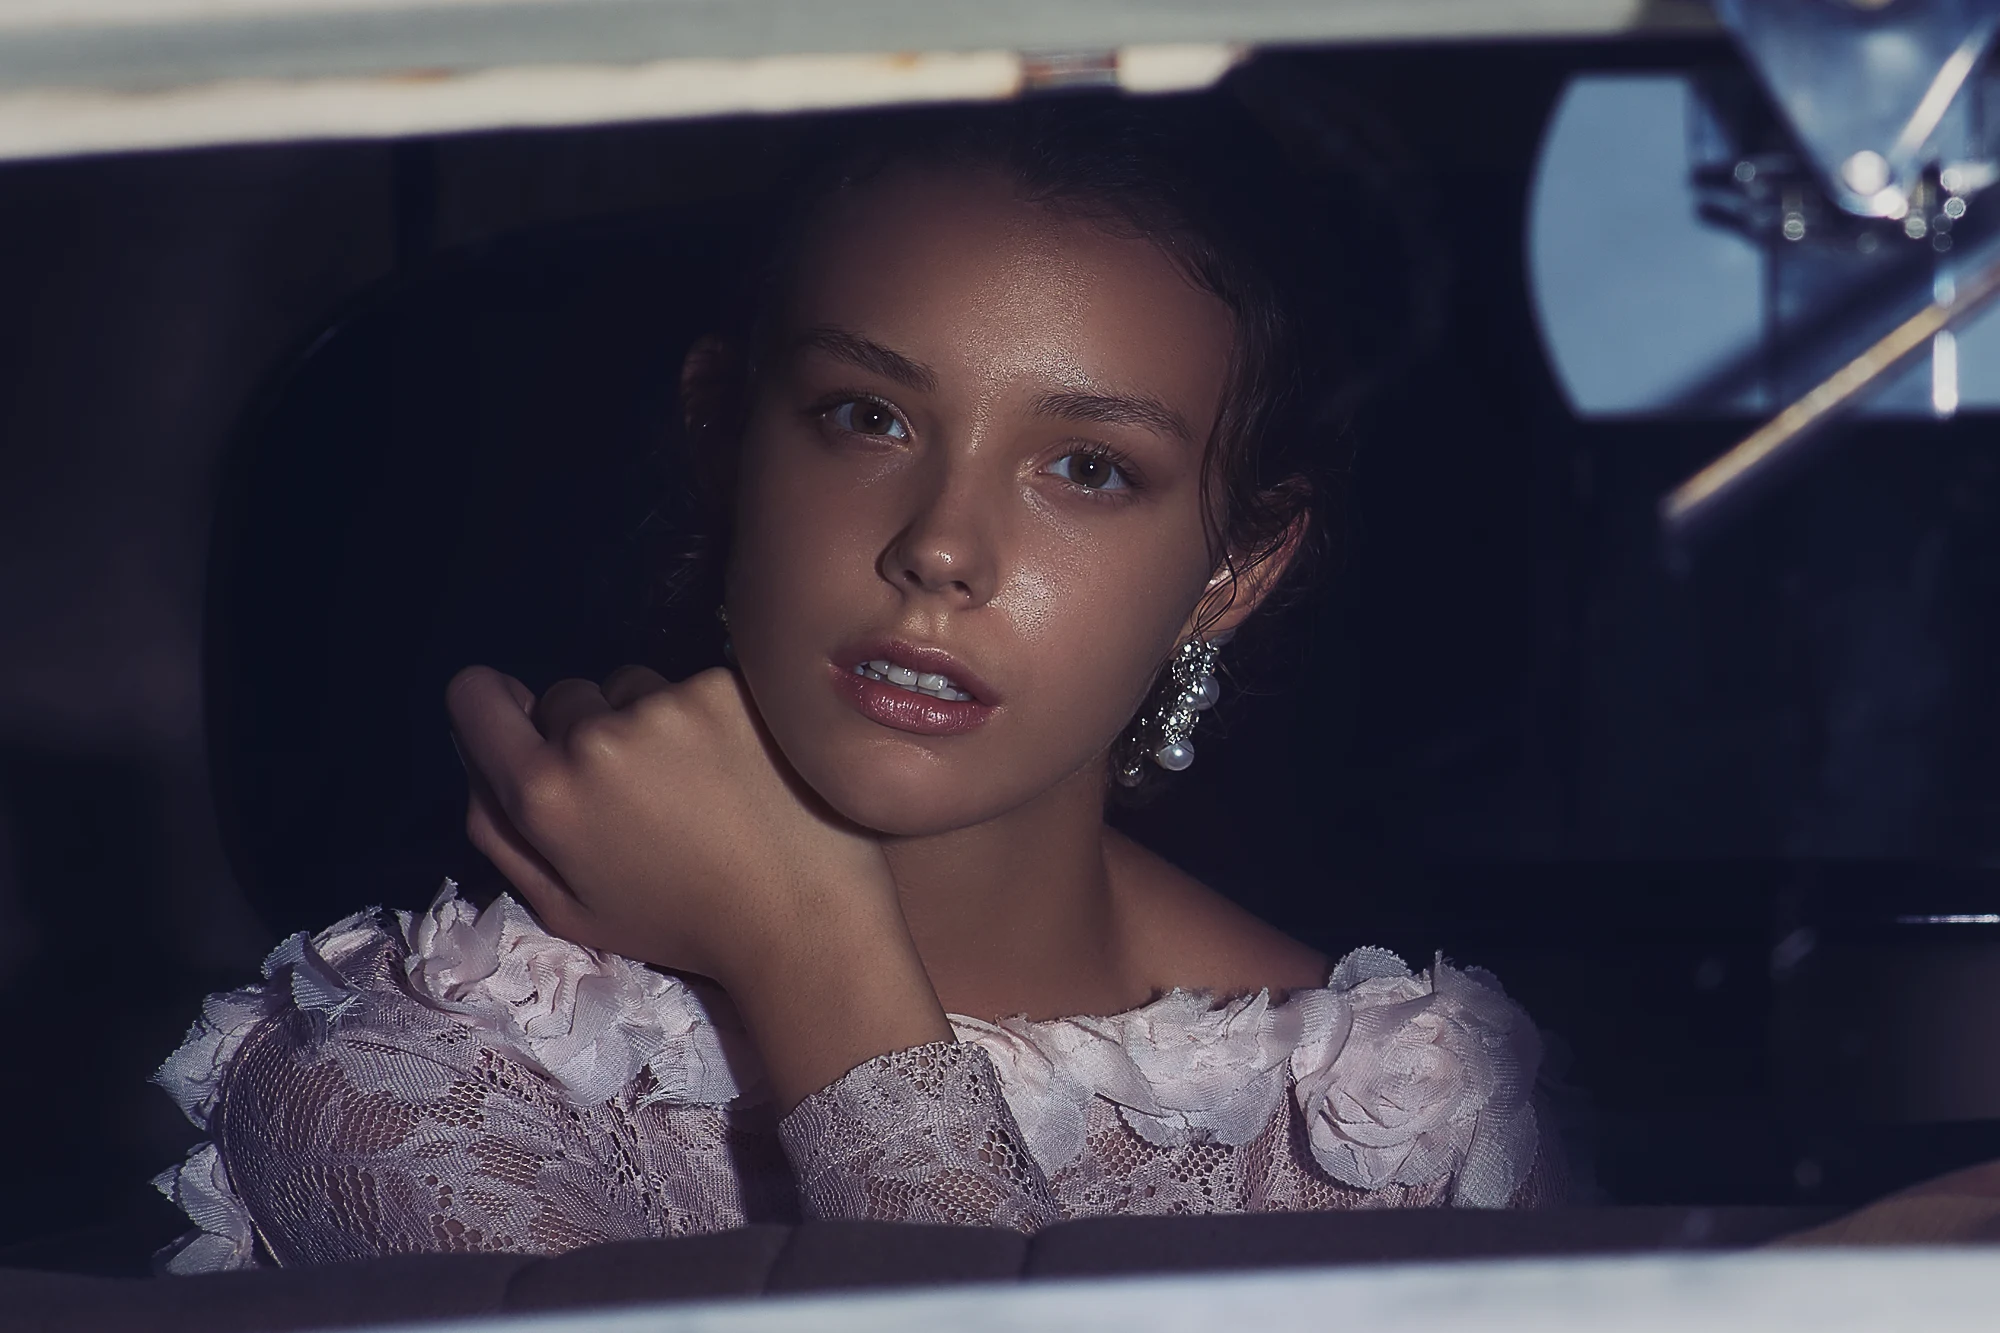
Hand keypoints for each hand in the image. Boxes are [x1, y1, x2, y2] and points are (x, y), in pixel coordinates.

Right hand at [446, 664, 951, 1109]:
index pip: (475, 698)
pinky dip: (711, 715)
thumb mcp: (566, 908)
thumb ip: (500, 832)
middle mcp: (595, 736)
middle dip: (588, 730)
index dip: (493, 705)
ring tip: (698, 781)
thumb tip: (473, 758)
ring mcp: (667, 703)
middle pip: (565, 696)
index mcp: (544, 794)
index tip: (522, 718)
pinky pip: (696, 684)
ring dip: (651, 719)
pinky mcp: (728, 685)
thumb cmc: (682, 924)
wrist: (803, 918)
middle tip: (640, 789)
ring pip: (634, 686)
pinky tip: (740, 765)